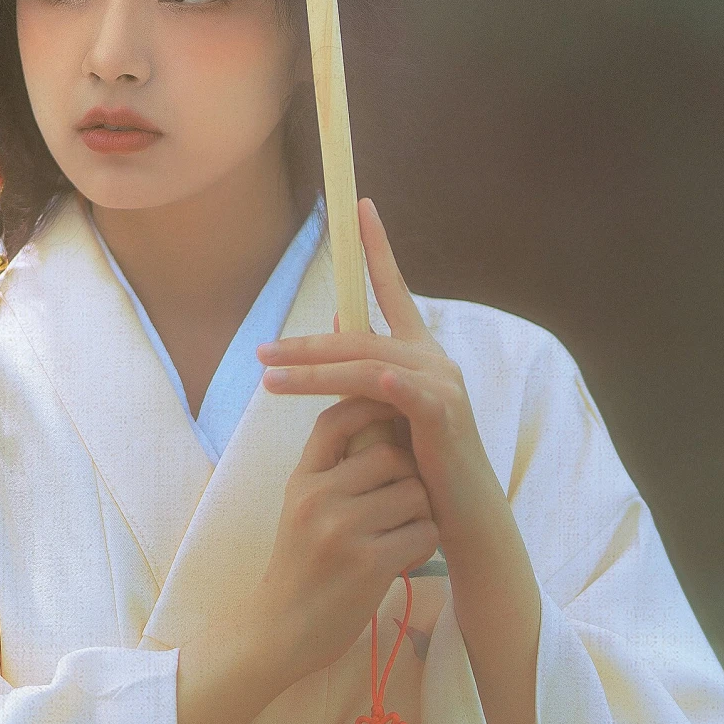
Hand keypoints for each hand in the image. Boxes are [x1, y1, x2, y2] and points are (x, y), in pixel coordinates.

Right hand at [174, 395, 437, 723]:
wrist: (280, 632)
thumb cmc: (301, 567)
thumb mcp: (300, 507)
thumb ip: (332, 469)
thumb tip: (379, 421)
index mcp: (302, 480)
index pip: (337, 419)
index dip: (371, 407)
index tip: (396, 419)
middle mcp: (317, 497)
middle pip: (393, 456)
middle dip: (409, 478)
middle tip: (402, 507)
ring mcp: (342, 529)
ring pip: (415, 493)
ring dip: (420, 514)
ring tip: (400, 536)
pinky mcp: (368, 562)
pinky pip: (423, 532)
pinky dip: (423, 546)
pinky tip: (403, 561)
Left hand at [257, 198, 508, 551]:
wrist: (463, 516)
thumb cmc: (423, 471)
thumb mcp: (389, 416)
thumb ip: (366, 374)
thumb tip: (337, 325)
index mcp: (421, 355)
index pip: (394, 290)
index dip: (378, 248)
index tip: (361, 207)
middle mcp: (434, 360)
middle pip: (359, 336)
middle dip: (305, 342)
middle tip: (260, 350)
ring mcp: (441, 384)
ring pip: (365, 363)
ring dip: (311, 371)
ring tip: (268, 378)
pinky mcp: (443, 414)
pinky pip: (398, 391)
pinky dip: (372, 383)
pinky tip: (350, 378)